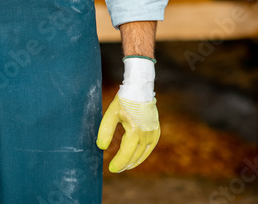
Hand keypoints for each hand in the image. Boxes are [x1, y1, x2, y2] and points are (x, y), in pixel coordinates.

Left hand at [96, 56, 159, 171]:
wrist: (140, 89)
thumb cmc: (124, 101)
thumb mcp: (111, 114)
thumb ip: (105, 131)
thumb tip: (101, 147)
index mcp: (134, 132)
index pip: (126, 154)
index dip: (118, 163)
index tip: (111, 169)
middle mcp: (146, 135)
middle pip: (135, 156)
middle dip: (125, 164)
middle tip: (116, 169)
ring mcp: (153, 133)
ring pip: (144, 154)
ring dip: (134, 161)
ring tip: (125, 166)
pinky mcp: (156, 130)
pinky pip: (150, 147)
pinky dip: (143, 154)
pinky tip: (137, 157)